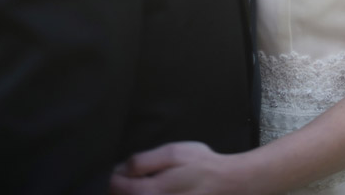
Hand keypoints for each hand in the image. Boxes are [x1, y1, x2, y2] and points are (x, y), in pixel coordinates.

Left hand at [109, 141, 245, 194]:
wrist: (228, 185)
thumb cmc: (202, 165)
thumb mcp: (173, 153)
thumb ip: (144, 161)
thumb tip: (121, 170)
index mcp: (151, 192)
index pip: (116, 188)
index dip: (116, 175)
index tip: (123, 168)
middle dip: (121, 188)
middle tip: (133, 176)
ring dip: (132, 194)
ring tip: (143, 183)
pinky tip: (155, 190)